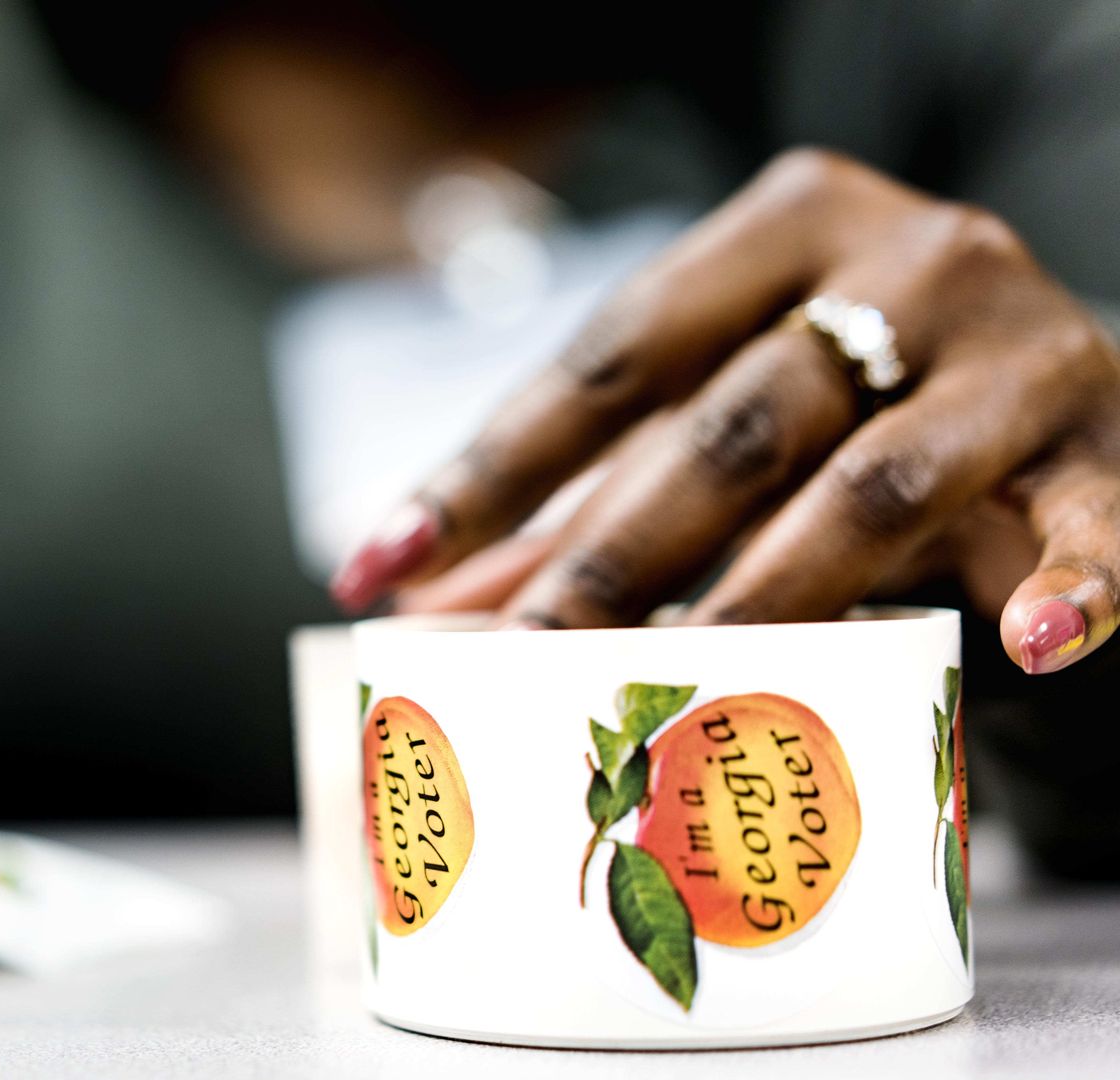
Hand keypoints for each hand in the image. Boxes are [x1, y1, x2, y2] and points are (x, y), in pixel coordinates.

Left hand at [333, 148, 1119, 676]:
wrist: (1076, 372)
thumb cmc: (864, 392)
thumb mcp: (730, 407)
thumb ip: (592, 489)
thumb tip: (421, 594)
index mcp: (785, 227)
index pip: (612, 356)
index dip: (491, 468)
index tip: (382, 567)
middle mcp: (907, 263)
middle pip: (728, 425)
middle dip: (612, 555)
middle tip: (520, 657)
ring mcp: (1021, 350)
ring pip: (875, 482)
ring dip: (770, 595)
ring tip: (684, 685)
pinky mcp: (1111, 445)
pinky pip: (1089, 522)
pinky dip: (1064, 583)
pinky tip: (1023, 645)